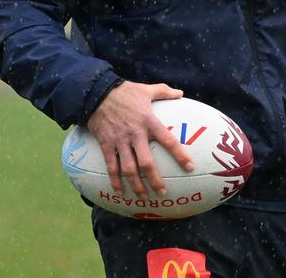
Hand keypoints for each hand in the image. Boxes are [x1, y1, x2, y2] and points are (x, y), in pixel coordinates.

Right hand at [86, 81, 193, 196]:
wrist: (96, 93)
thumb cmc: (125, 92)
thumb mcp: (147, 89)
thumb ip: (165, 92)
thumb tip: (181, 93)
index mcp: (149, 122)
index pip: (168, 141)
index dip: (179, 155)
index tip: (189, 167)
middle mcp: (136, 134)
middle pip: (147, 163)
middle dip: (155, 180)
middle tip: (163, 193)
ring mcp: (120, 141)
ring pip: (128, 169)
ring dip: (136, 185)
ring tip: (143, 197)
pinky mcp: (106, 144)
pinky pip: (111, 165)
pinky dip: (114, 179)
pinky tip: (119, 190)